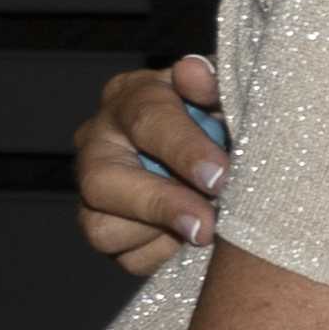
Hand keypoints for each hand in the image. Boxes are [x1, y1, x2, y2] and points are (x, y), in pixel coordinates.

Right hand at [78, 54, 228, 274]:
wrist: (231, 149)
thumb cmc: (228, 114)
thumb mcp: (228, 91)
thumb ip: (215, 82)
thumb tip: (194, 72)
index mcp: (134, 96)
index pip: (147, 119)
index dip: (184, 150)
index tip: (220, 176)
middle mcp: (102, 141)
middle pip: (102, 181)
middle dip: (160, 204)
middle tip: (207, 224)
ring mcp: (98, 189)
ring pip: (101, 227)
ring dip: (160, 234)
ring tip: (207, 227)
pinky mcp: (107, 228)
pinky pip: (124, 257)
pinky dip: (163, 254)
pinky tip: (190, 237)